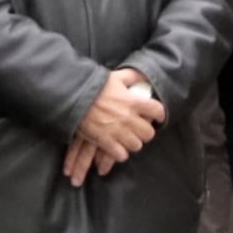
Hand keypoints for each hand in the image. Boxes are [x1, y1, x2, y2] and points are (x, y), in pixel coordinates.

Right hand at [64, 68, 164, 182]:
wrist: (73, 96)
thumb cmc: (94, 85)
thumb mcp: (115, 77)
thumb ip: (132, 77)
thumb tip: (143, 77)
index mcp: (134, 101)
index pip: (158, 111)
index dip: (159, 114)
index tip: (157, 116)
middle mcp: (129, 118)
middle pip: (148, 133)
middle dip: (145, 132)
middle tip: (139, 129)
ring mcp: (118, 131)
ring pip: (136, 145)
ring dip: (133, 143)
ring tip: (128, 139)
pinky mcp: (105, 141)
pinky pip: (121, 155)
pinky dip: (120, 153)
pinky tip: (117, 148)